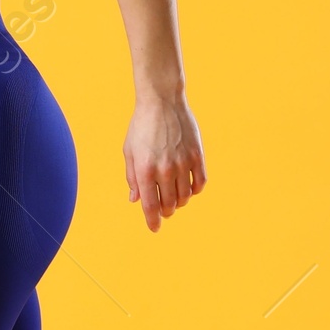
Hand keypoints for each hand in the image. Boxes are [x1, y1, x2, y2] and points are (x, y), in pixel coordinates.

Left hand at [124, 94, 205, 231]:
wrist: (162, 101)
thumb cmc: (142, 126)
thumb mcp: (129, 151)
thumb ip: (132, 177)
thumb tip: (135, 200)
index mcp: (145, 169)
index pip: (150, 205)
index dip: (152, 221)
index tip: (154, 228)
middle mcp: (165, 169)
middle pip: (169, 204)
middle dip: (166, 211)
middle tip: (163, 209)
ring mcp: (183, 163)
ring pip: (185, 197)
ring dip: (180, 203)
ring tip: (175, 198)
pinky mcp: (197, 156)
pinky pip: (200, 183)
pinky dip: (195, 191)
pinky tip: (188, 188)